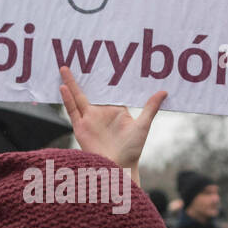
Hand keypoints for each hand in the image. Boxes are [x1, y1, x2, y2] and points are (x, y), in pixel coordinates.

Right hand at [58, 66, 165, 184]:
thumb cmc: (132, 149)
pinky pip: (72, 111)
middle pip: (90, 91)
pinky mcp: (80, 128)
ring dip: (71, 84)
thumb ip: (150, 108)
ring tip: (65, 68)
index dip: (105, 78)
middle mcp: (100, 113)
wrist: (119, 167)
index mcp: (115, 111)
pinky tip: (63, 87)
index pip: (109, 91)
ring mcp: (89, 120)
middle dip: (84, 77)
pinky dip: (67, 99)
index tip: (102, 61)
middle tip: (79, 60)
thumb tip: (164, 91)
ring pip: (77, 97)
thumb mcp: (143, 125)